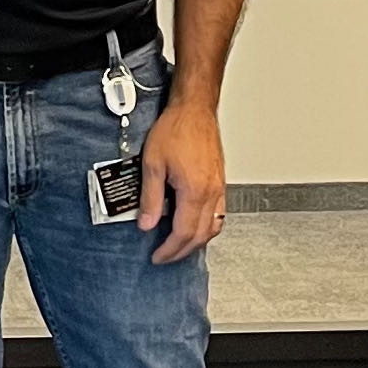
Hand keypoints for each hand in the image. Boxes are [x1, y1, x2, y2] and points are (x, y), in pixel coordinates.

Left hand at [139, 95, 226, 263]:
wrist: (194, 110)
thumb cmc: (175, 130)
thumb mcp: (152, 164)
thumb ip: (150, 198)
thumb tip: (146, 224)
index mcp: (195, 191)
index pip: (183, 232)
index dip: (169, 249)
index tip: (157, 256)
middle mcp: (211, 192)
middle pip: (200, 235)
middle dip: (181, 251)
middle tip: (165, 256)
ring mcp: (219, 188)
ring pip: (214, 227)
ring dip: (196, 242)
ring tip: (178, 246)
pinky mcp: (220, 182)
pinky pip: (219, 214)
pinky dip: (207, 227)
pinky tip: (195, 226)